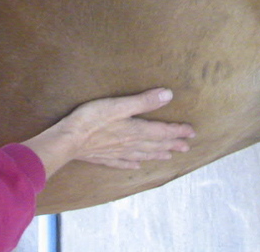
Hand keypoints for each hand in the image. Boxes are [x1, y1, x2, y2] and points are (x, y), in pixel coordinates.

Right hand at [22, 88, 194, 177]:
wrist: (67, 141)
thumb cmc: (92, 119)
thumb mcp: (119, 105)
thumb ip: (143, 101)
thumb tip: (168, 95)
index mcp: (135, 130)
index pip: (162, 131)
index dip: (177, 131)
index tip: (192, 132)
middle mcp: (130, 144)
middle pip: (155, 145)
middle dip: (172, 144)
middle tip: (186, 147)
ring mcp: (117, 152)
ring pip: (143, 154)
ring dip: (158, 154)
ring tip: (169, 156)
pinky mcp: (104, 157)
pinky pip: (123, 162)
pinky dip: (133, 163)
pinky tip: (137, 164)